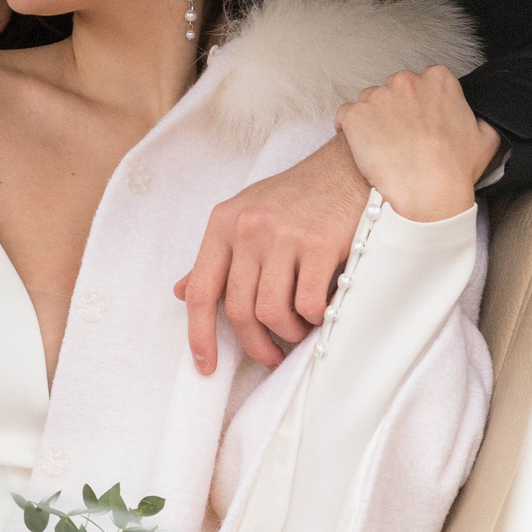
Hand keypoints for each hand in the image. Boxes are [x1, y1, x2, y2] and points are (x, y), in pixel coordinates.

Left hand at [173, 135, 370, 373]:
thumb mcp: (246, 216)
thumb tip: (181, 292)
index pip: (200, 290)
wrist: (350, 165)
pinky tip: (322, 311)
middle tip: (271, 356)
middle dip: (255, 344)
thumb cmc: (298, 197)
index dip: (199, 335)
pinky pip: (308, 303)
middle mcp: (246, 229)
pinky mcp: (318, 244)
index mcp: (222, 224)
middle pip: (237, 309)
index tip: (205, 366)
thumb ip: (217, 256)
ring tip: (300, 329)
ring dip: (287, 333)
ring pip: (271, 311)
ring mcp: (282, 236)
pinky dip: (314, 319)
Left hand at [337, 66, 497, 222]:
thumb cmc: (455, 169)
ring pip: (369, 100)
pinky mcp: (355, 115)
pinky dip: (349, 129)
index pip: (424, 81)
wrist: (425, 192)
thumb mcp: (486, 137)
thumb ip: (480, 118)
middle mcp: (407, 81)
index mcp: (439, 80)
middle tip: (401, 137)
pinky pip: (346, 115)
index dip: (421, 103)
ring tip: (382, 147)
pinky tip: (361, 148)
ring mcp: (378, 96)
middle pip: (394, 88)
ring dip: (373, 118)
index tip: (421, 122)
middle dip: (396, 108)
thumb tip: (477, 118)